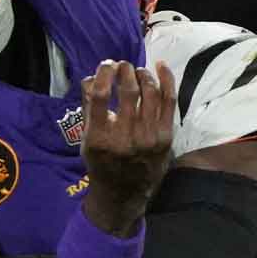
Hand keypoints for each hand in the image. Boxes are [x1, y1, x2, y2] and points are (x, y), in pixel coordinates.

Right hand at [79, 61, 175, 232]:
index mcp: (100, 137)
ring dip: (143, 74)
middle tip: (122, 65)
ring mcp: (148, 137)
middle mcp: (125, 137)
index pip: (99, 95)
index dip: (103, 73)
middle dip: (125, 71)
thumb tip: (92, 77)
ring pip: (150, 92)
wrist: (125, 192)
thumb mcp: (87, 139)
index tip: (106, 65)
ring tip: (137, 71)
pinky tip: (159, 67)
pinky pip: (169, 100)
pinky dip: (166, 79)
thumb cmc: (103, 162)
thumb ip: (88, 108)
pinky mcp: (165, 137)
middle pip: (127, 90)